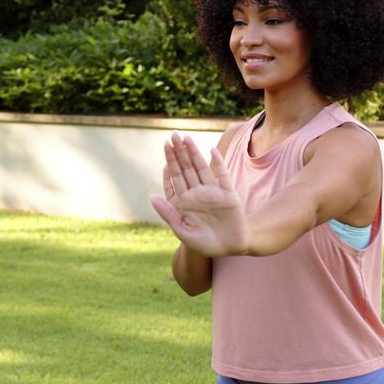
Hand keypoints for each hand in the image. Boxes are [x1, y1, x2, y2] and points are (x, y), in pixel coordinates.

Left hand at [150, 132, 248, 256]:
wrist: (230, 248)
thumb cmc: (205, 243)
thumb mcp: (182, 231)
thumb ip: (168, 214)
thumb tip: (152, 197)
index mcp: (184, 201)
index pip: (175, 178)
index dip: (170, 163)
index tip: (165, 148)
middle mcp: (197, 193)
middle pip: (186, 169)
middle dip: (179, 152)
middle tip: (173, 135)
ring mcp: (212, 192)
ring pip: (201, 168)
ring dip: (194, 153)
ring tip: (186, 138)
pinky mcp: (228, 194)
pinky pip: (222, 175)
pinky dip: (218, 163)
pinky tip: (211, 151)